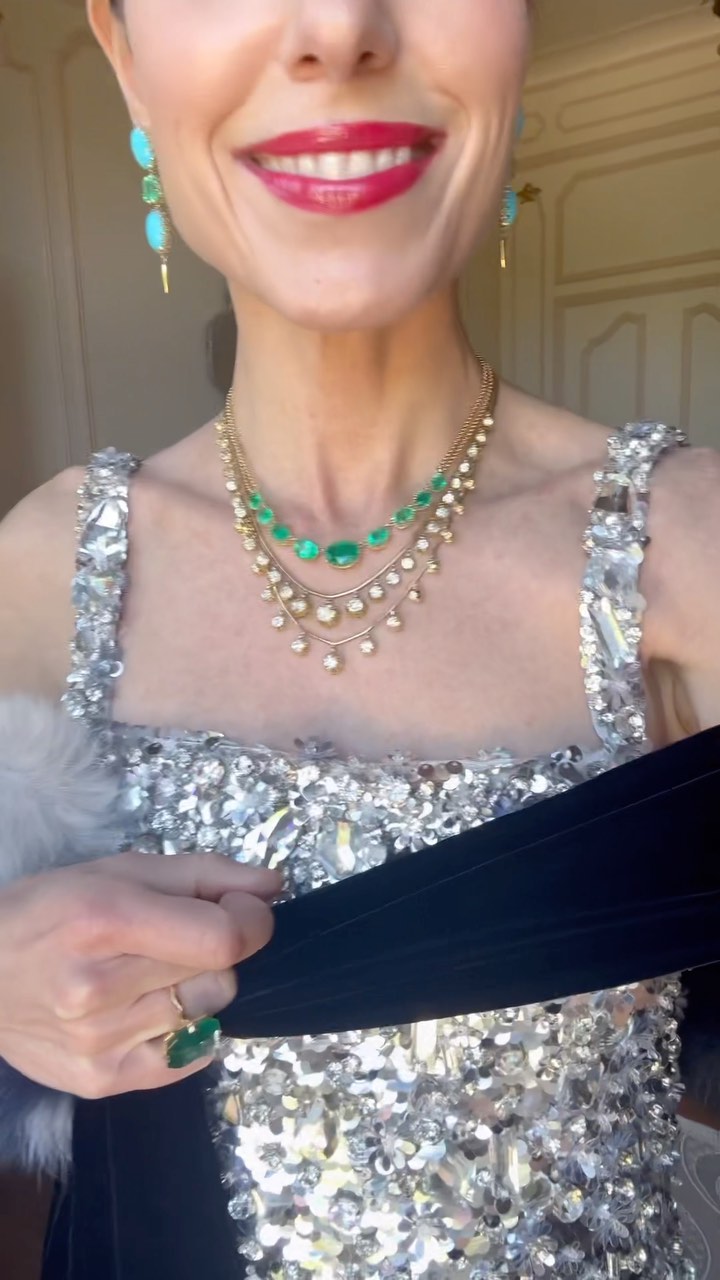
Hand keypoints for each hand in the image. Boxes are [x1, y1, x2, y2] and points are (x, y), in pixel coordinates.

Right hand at [0, 851, 280, 1097]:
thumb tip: (274, 886)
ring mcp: (99, 1043)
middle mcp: (100, 988)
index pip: (225, 938)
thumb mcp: (120, 870)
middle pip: (221, 976)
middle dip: (217, 951)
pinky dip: (187, 1033)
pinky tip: (151, 1011)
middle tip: (177, 940)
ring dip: (195, 989)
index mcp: (106, 921)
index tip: (241, 908)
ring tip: (151, 975)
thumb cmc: (50, 910)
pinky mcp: (100, 1081)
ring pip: (207, 1014)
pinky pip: (188, 1060)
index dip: (251, 919)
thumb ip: (204, 875)